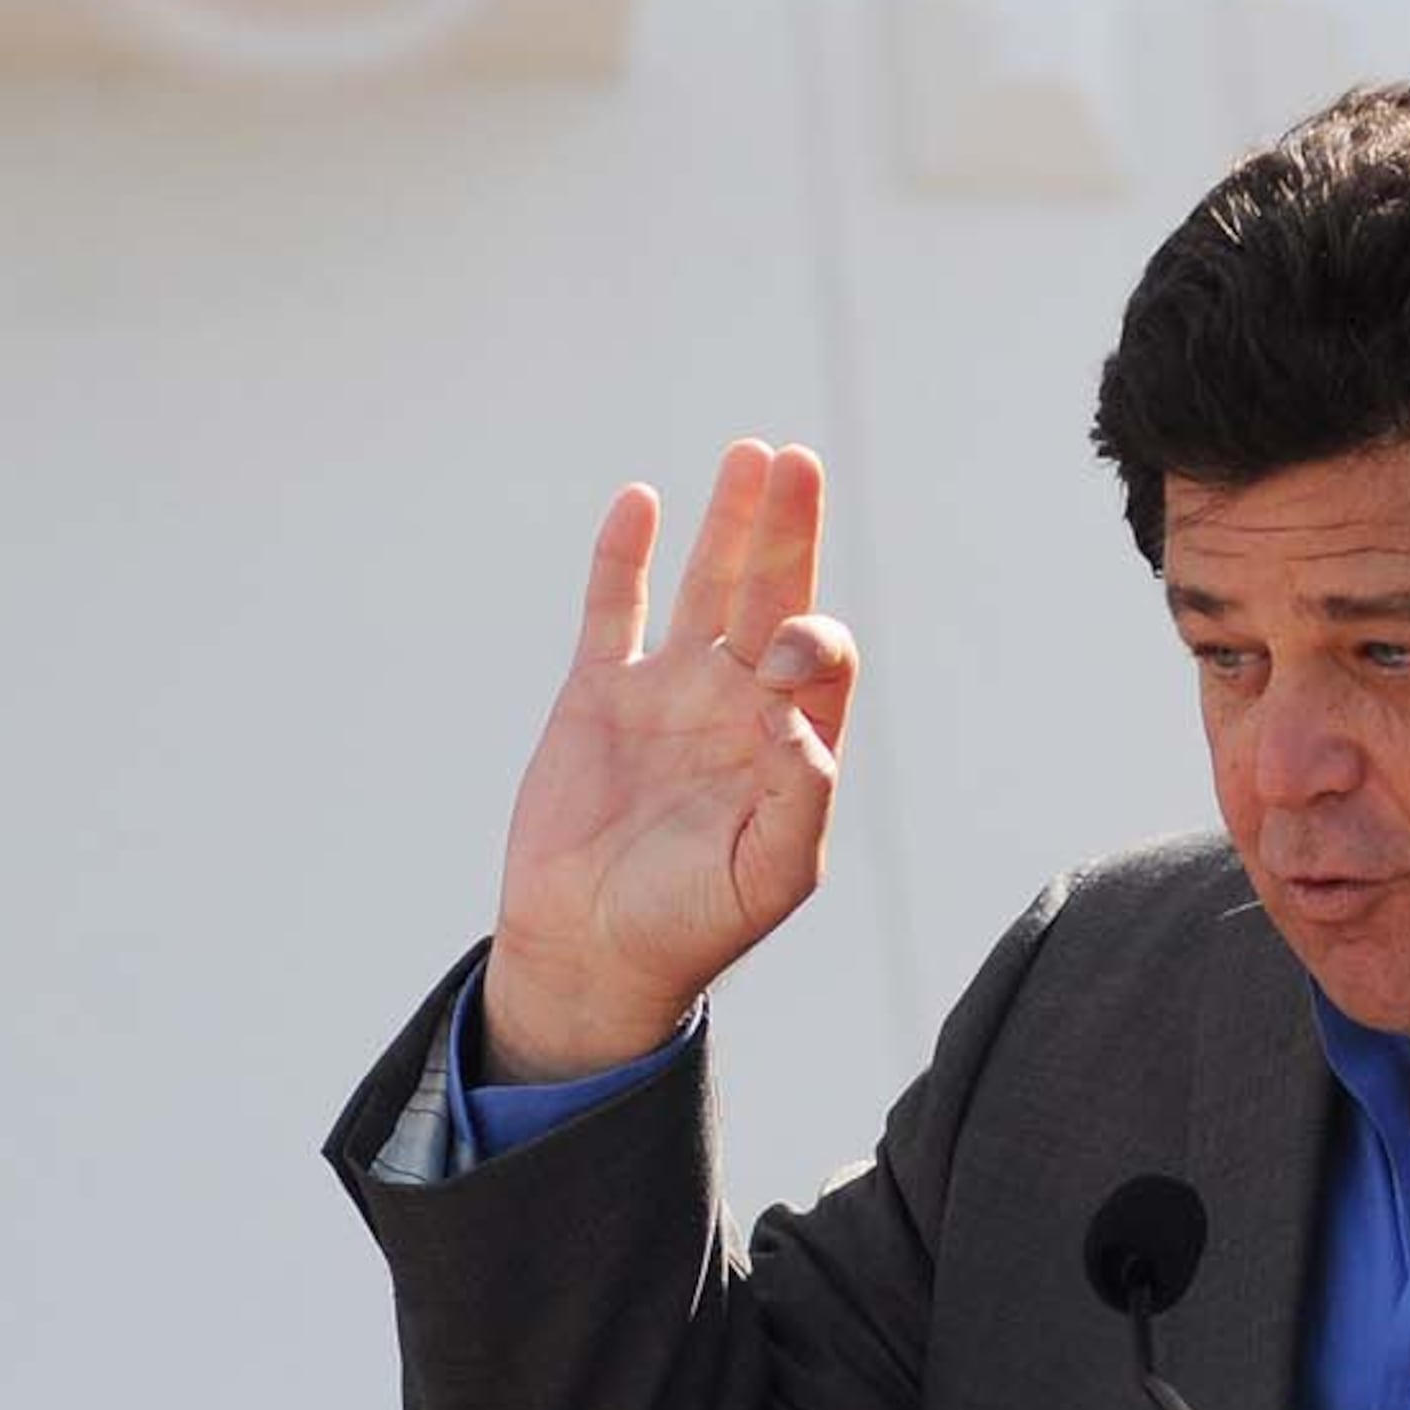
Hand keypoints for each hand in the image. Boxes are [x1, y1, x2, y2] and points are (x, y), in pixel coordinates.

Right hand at [482, 438, 859, 1080]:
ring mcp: (665, 693)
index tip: (779, 653)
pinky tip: (641, 503)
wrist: (591, 953)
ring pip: (705, 587)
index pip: (819, 658)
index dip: (811, 636)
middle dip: (788, 532)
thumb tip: (796, 716)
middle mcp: (734, 706)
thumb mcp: (770, 876)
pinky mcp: (596, 694)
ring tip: (753, 455)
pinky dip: (623, 557)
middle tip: (799, 461)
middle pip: (771, 597)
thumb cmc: (692, 926)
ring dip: (729, 523)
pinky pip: (613, 609)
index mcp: (787, 744)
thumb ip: (801, 797)